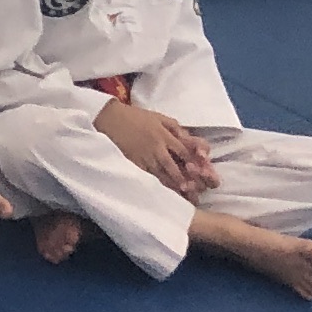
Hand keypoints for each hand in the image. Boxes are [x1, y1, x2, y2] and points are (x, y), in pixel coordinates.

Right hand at [96, 101, 212, 194]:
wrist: (110, 118)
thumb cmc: (135, 117)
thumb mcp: (159, 117)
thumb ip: (175, 128)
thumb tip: (189, 139)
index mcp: (164, 135)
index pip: (183, 150)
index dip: (193, 162)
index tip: (202, 172)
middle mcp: (156, 147)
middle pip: (172, 165)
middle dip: (183, 178)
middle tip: (193, 190)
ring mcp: (143, 156)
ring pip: (160, 173)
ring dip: (171, 184)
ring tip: (181, 194)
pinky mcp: (132, 162)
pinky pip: (146, 175)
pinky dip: (154, 183)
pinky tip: (161, 191)